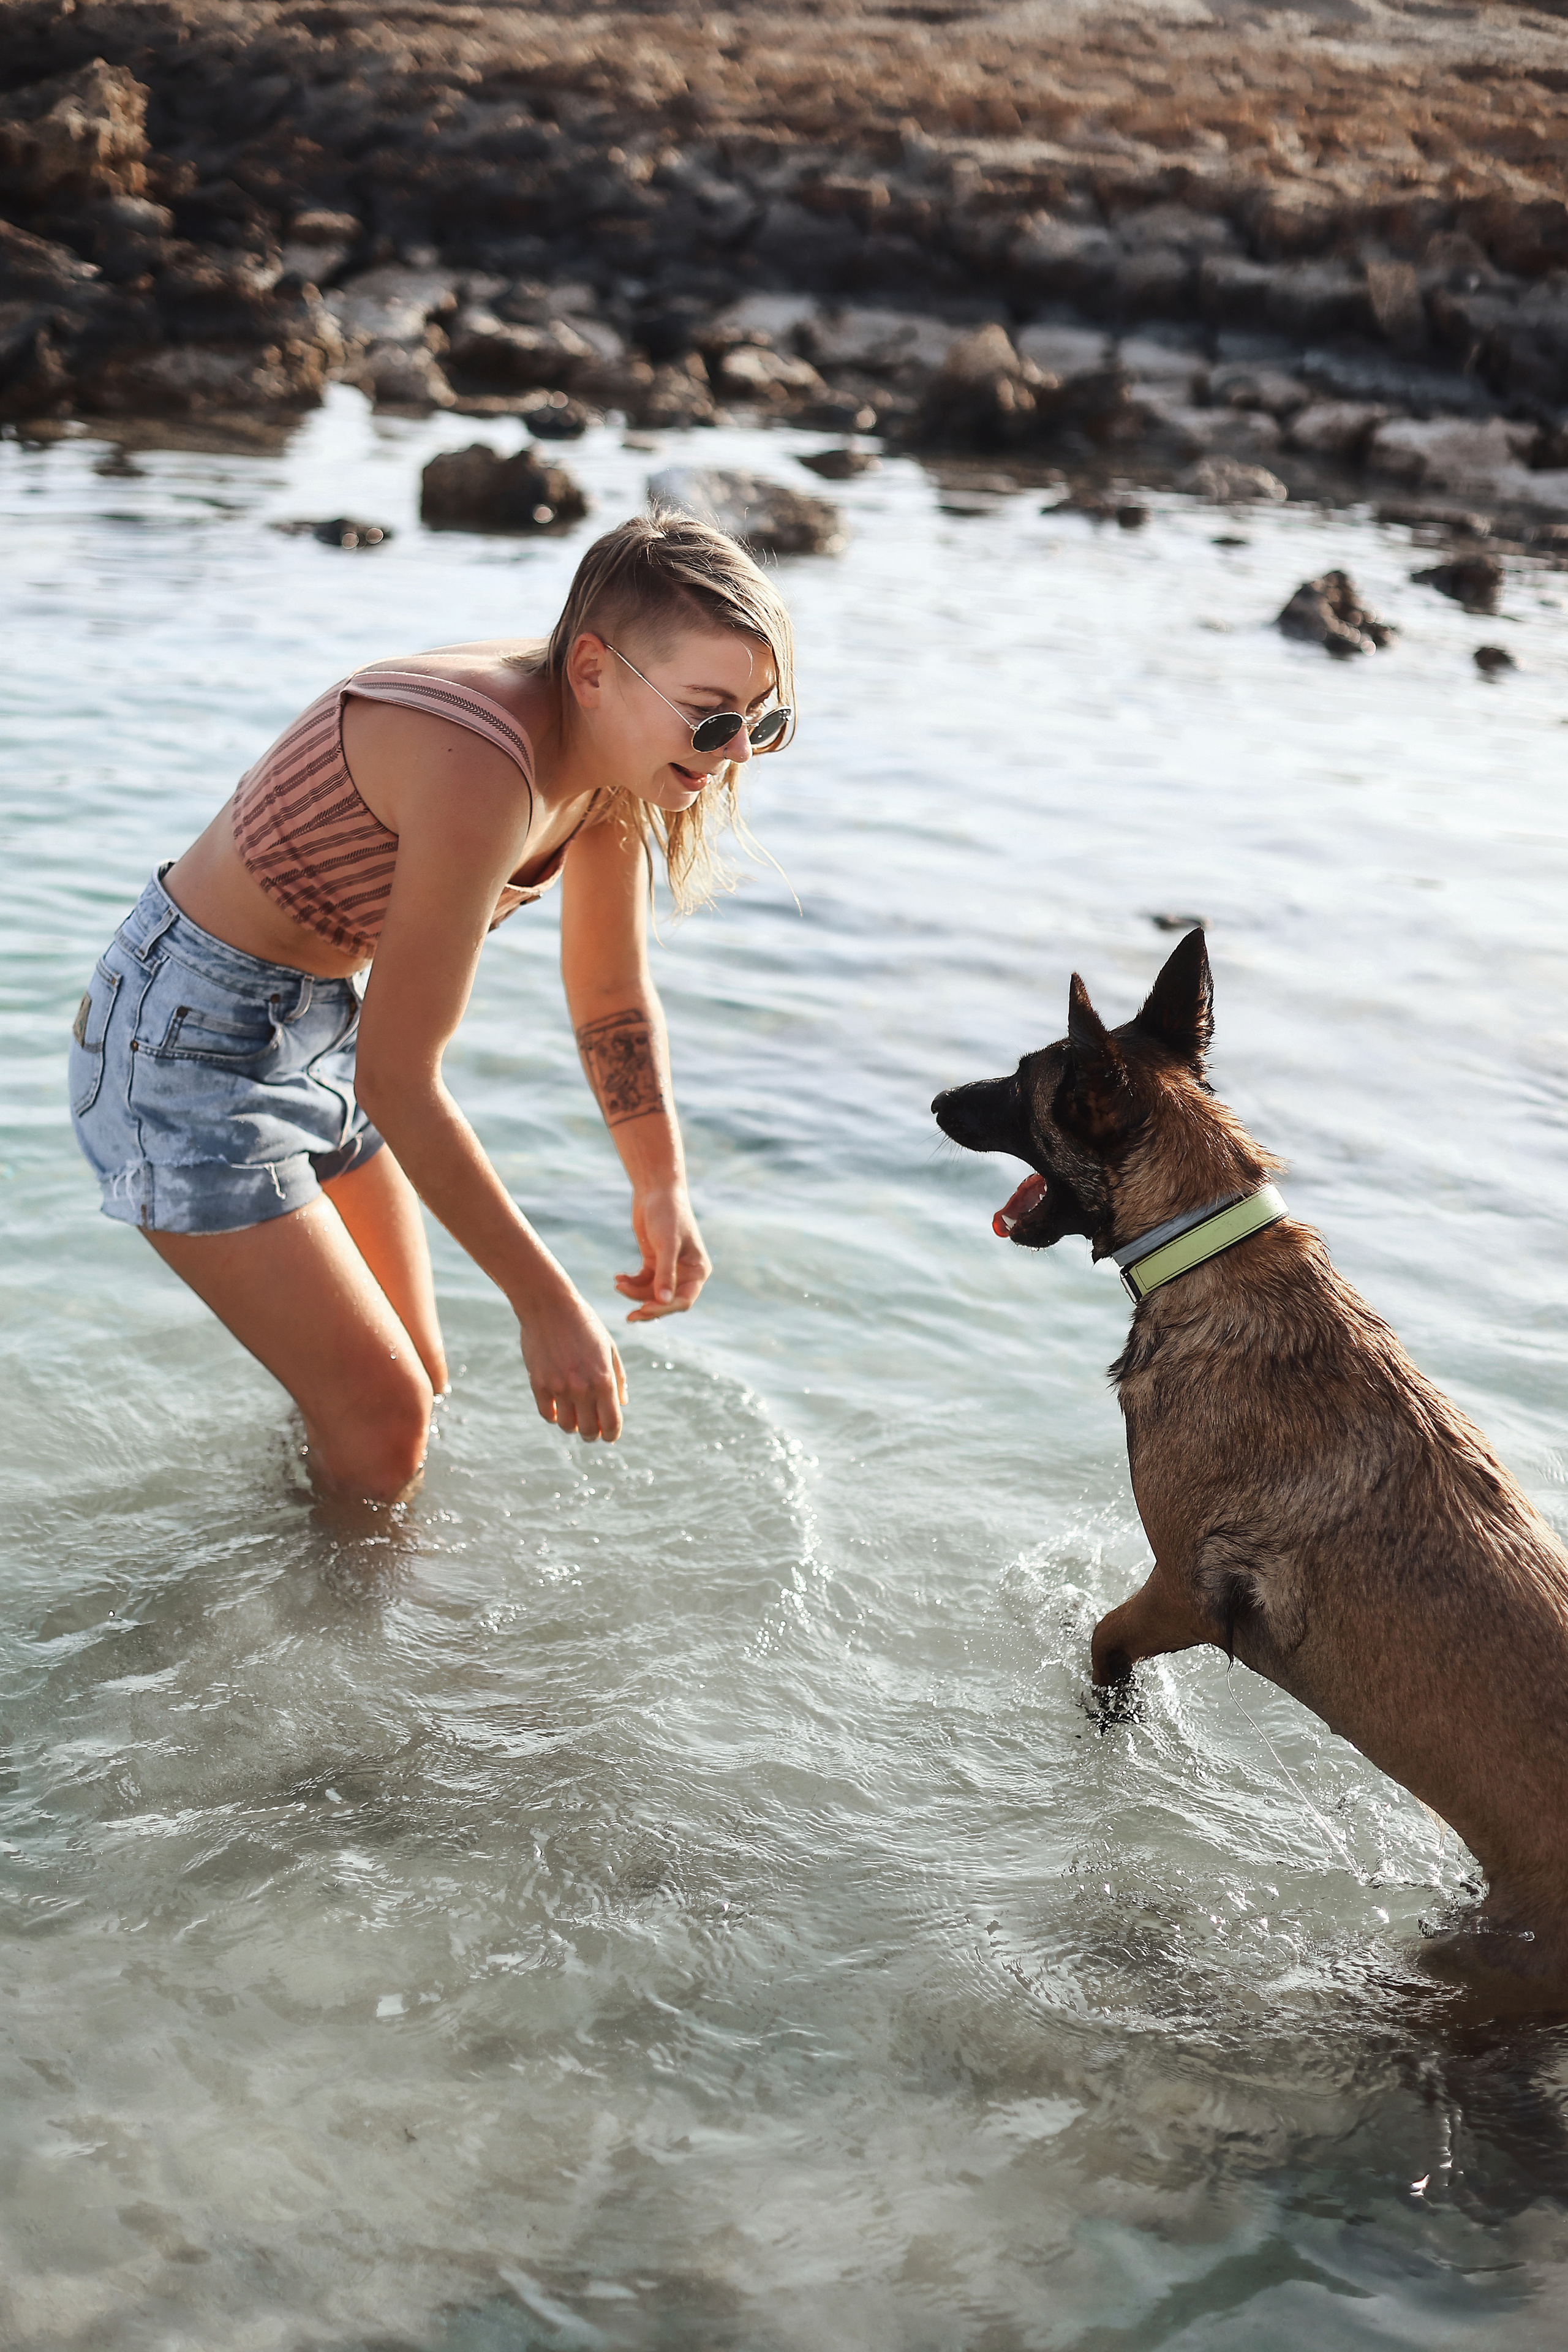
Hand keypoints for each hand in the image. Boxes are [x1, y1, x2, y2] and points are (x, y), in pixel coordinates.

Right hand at [516, 1280, 627, 1440]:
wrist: (549, 1305)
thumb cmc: (584, 1324)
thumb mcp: (609, 1348)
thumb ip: (618, 1378)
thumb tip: (622, 1404)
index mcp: (604, 1380)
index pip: (611, 1424)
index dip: (612, 1435)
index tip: (609, 1435)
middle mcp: (582, 1388)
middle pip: (588, 1431)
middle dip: (592, 1434)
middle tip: (591, 1427)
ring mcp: (558, 1387)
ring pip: (566, 1426)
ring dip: (572, 1425)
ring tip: (574, 1414)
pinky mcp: (538, 1383)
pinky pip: (547, 1414)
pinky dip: (554, 1414)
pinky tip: (558, 1405)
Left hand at [615, 1186, 711, 1321]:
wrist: (655, 1190)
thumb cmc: (668, 1214)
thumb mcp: (666, 1244)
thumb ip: (665, 1274)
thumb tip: (663, 1302)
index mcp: (698, 1270)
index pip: (684, 1300)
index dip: (665, 1308)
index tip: (644, 1308)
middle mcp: (685, 1273)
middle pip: (667, 1301)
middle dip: (648, 1307)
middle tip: (630, 1317)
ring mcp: (668, 1269)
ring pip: (651, 1293)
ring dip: (634, 1293)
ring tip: (618, 1284)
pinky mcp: (653, 1262)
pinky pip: (642, 1282)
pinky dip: (630, 1282)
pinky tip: (618, 1277)